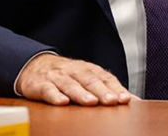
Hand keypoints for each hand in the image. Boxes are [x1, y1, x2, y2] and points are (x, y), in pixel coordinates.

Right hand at [16, 53, 132, 105]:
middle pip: (90, 80)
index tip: (126, 99)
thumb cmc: (67, 75)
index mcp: (88, 70)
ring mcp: (57, 77)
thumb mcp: (86, 78)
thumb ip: (107, 89)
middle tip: (112, 101)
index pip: (105, 78)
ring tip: (91, 102)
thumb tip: (133, 101)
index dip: (116, 88)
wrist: (34, 65)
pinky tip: (62, 102)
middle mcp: (74, 71)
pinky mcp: (40, 84)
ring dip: (81, 94)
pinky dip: (55, 96)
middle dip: (102, 91)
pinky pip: (48, 90)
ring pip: (70, 84)